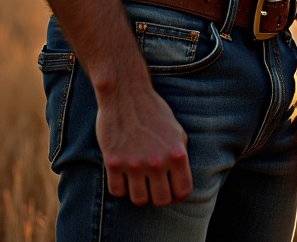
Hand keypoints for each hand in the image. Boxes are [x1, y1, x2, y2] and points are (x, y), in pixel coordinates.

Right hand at [95, 81, 191, 205]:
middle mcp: (157, 162)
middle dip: (158, 197)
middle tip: (153, 187)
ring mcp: (134, 164)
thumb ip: (180, 155)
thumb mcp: (176, 131)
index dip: (178, 195)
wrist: (126, 94)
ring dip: (139, 194)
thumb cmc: (153, 111)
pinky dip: (120, 187)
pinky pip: (117, 192)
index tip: (171, 192)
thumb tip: (180, 181)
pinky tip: (122, 175)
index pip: (183, 191)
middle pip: (161, 201)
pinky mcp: (113, 163)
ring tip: (138, 181)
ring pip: (139, 200)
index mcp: (177, 154)